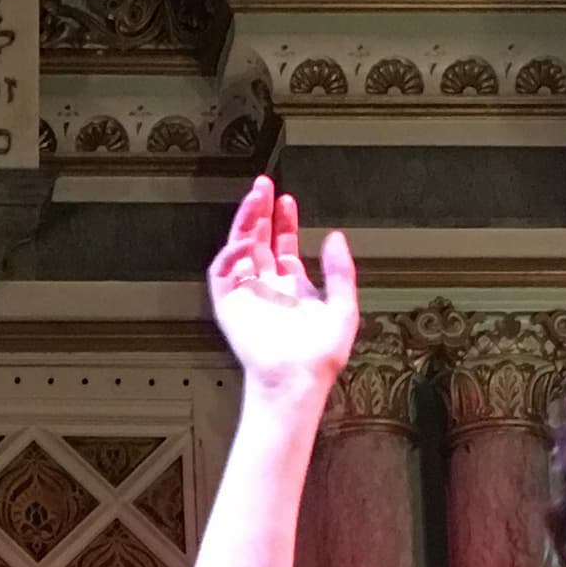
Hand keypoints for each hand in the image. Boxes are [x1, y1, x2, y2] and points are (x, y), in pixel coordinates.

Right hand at [207, 177, 358, 407]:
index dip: (284, 222)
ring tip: (254, 199)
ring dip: (244, 223)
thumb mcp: (343, 308)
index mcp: (293, 288)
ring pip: (240, 249)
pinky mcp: (228, 305)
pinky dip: (229, 255)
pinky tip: (244, 241)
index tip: (286, 200)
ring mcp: (247, 294)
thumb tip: (336, 238)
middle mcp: (268, 288)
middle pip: (259, 240)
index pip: (283, 245)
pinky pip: (222, 273)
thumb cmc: (319, 357)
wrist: (296, 380)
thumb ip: (340, 272)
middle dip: (260, 212)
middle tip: (263, 185)